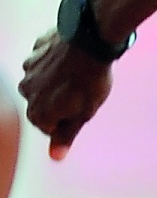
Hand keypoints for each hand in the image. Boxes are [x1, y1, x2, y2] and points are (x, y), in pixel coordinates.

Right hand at [18, 29, 112, 160]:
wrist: (90, 42)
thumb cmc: (90, 81)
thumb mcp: (84, 114)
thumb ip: (67, 135)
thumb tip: (56, 156)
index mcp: (38, 111)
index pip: (49, 127)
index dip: (68, 121)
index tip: (81, 111)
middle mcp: (26, 91)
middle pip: (43, 104)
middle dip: (60, 102)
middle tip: (82, 93)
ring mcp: (28, 69)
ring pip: (42, 83)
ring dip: (57, 82)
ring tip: (78, 76)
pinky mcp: (35, 51)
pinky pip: (45, 62)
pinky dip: (56, 63)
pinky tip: (73, 61)